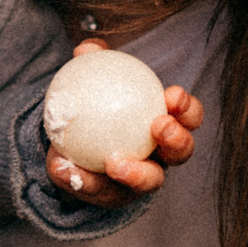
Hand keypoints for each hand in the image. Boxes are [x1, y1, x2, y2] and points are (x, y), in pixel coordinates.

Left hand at [44, 41, 202, 208]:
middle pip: (179, 154)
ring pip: (145, 182)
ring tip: (114, 162)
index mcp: (165, 127)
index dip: (188, 109)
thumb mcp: (96, 85)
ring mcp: (137, 182)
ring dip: (134, 173)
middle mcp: (160, 157)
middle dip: (177, 140)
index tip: (173, 94)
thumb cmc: (98, 108)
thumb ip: (94, 65)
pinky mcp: (109, 197)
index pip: (187, 118)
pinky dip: (77, 177)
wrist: (75, 145)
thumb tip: (86, 49)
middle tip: (160, 126)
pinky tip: (59, 166)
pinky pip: (95, 190)